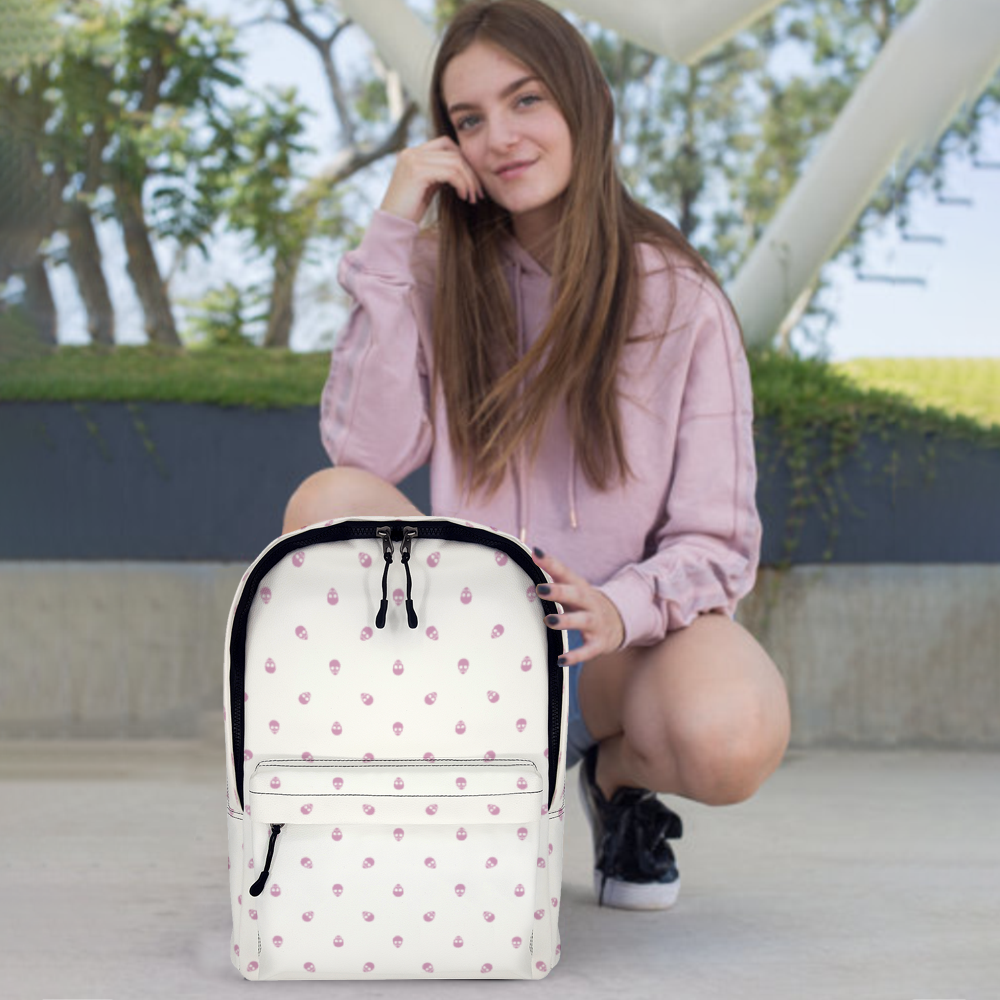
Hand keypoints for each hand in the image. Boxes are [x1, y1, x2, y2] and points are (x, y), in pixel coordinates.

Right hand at [379, 136, 485, 224]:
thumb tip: (461, 169)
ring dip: (469, 180)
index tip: (472, 180)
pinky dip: (462, 184)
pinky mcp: (417, 172)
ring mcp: (413, 160)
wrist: (392, 224)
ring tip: (472, 197)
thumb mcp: (427, 187)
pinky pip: (450, 173)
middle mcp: (411, 152)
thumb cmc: (410, 210)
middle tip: (479, 192)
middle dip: (470, 172)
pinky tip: (463, 197)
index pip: (445, 144)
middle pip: (453, 152)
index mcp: (412, 153)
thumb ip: (439, 173)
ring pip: (454, 162)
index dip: (463, 159)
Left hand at [531, 546, 625, 665]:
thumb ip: (553, 576)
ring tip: (550, 620)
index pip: (564, 572)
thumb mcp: (573, 589)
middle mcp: (589, 603)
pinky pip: (587, 651)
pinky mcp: (599, 643)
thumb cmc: (584, 603)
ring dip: (566, 620)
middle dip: (559, 591)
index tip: (535, 553)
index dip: (550, 562)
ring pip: (582, 621)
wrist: (619, 622)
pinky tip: (560, 659)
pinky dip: (575, 656)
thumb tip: (530, 556)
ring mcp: (595, 623)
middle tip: (541, 589)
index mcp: (579, 587)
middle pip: (576, 595)